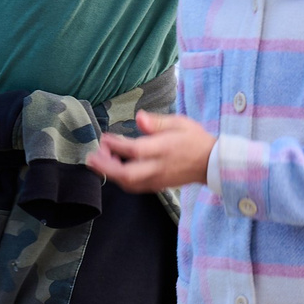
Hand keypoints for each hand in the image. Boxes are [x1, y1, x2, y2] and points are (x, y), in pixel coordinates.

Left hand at [89, 111, 216, 193]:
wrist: (211, 163)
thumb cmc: (194, 139)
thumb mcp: (179, 123)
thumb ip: (157, 122)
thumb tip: (139, 117)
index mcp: (164, 149)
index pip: (135, 150)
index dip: (116, 146)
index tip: (104, 138)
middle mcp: (159, 167)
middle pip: (127, 174)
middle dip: (106, 167)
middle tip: (92, 157)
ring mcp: (157, 180)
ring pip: (129, 183)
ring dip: (111, 174)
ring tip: (100, 160)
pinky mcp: (157, 186)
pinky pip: (134, 186)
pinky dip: (120, 179)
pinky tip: (114, 168)